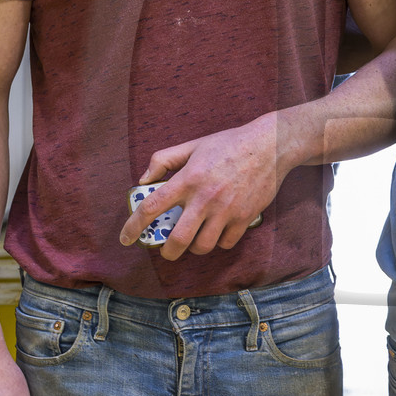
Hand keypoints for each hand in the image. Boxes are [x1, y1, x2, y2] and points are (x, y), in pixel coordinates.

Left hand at [118, 113, 293, 260]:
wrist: (269, 146)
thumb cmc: (229, 144)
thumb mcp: (192, 145)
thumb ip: (164, 160)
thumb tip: (144, 180)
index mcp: (188, 179)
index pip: (152, 207)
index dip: (134, 226)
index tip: (126, 238)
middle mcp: (205, 198)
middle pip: (178, 239)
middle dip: (167, 251)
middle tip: (166, 250)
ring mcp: (226, 210)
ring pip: (202, 246)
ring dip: (194, 247)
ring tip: (194, 239)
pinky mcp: (245, 217)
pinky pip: (226, 243)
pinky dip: (218, 242)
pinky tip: (217, 232)